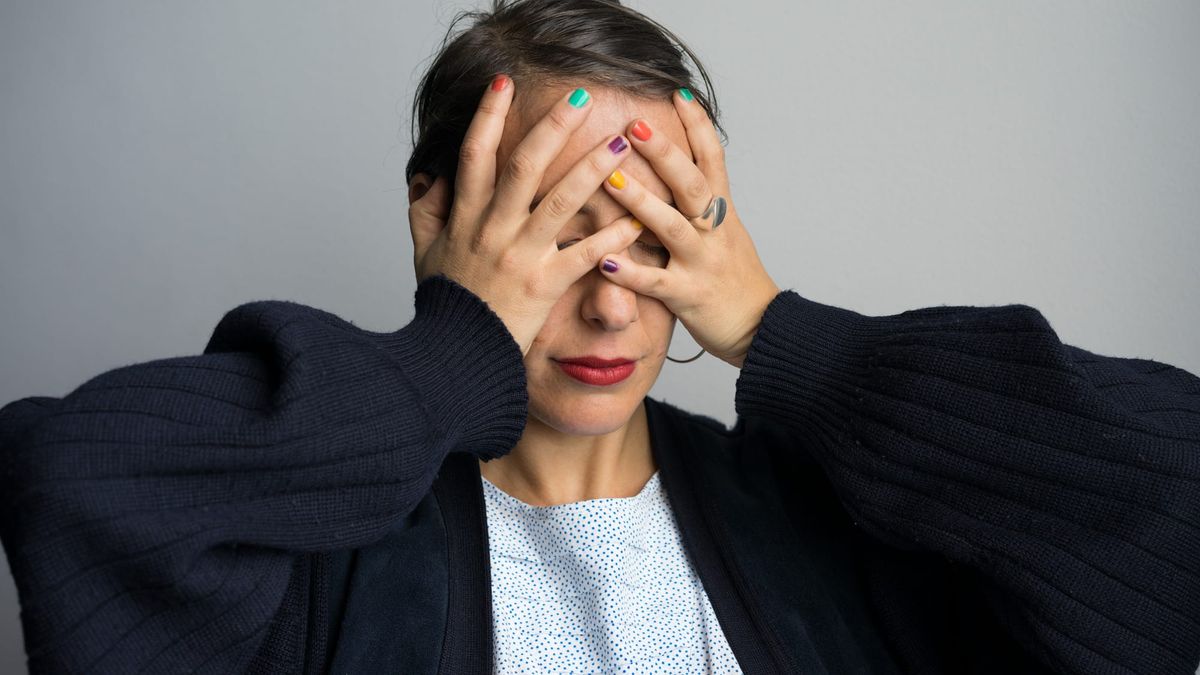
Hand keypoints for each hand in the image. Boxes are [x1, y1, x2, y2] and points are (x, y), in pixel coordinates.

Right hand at [407, 78, 643, 355]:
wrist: (454, 354)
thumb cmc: (445, 303)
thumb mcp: (425, 252)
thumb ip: (426, 210)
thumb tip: (429, 174)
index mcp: (465, 217)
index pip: (475, 155)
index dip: (488, 117)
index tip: (505, 83)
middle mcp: (493, 229)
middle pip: (524, 167)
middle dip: (554, 127)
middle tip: (583, 98)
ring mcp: (520, 255)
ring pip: (560, 202)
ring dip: (593, 169)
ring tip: (621, 144)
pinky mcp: (544, 284)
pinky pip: (584, 255)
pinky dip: (611, 237)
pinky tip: (636, 220)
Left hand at [598, 90, 779, 368]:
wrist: (760, 327)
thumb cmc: (733, 277)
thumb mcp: (724, 230)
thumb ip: (700, 199)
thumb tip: (676, 161)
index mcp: (722, 212)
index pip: (713, 159)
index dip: (698, 126)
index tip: (678, 93)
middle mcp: (714, 232)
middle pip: (693, 184)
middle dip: (666, 154)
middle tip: (636, 125)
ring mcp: (702, 263)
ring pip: (672, 227)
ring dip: (641, 201)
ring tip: (611, 178)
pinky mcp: (688, 296)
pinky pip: (657, 283)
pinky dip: (631, 273)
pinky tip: (605, 261)